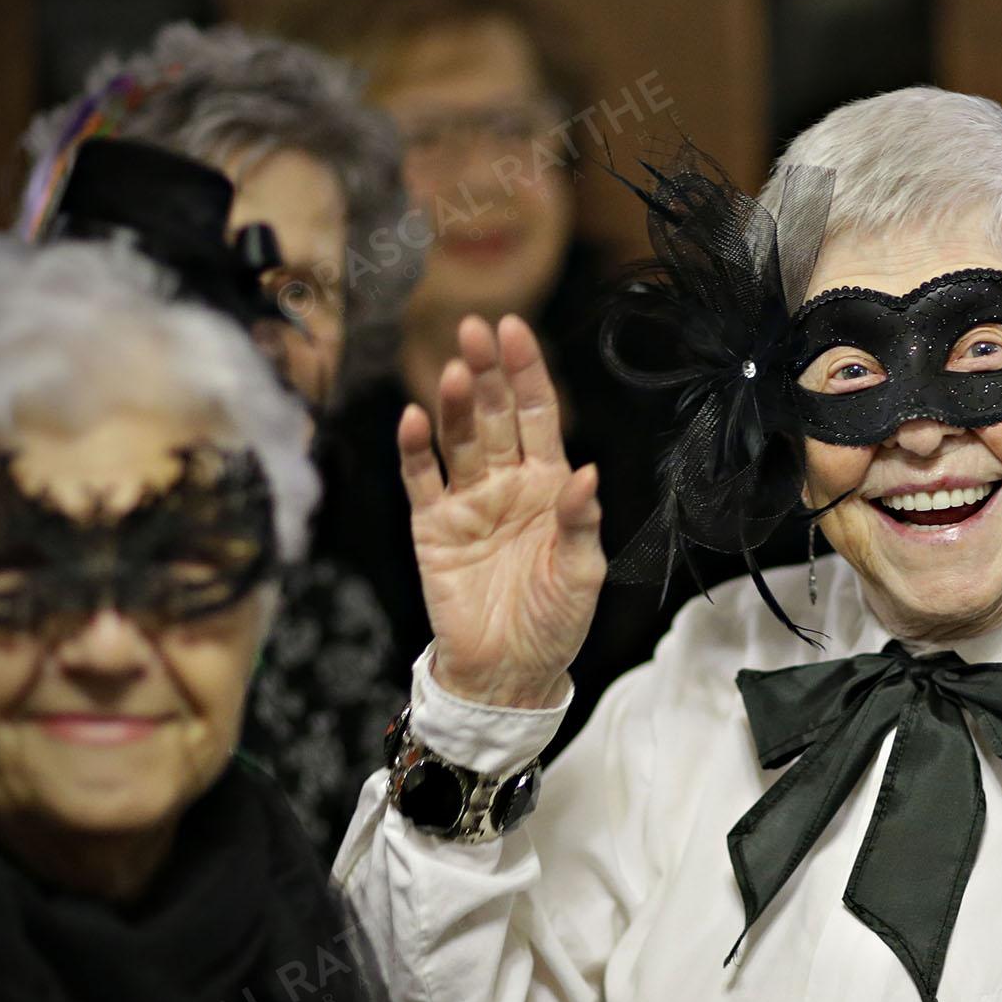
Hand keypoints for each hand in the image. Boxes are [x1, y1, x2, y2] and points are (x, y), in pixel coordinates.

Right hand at [402, 315, 604, 709]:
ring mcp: (467, 501)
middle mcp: (507, 482)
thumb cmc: (555, 623)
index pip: (537, 414)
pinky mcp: (433, 527)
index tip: (513, 329)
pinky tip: (415, 418)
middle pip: (493, 415)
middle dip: (486, 372)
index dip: (526, 372)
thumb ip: (581, 523)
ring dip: (454, 405)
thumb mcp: (582, 575)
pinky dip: (416, 450)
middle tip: (474, 329)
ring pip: (457, 439)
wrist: (509, 672)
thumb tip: (586, 474)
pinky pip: (421, 479)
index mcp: (550, 485)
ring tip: (455, 371)